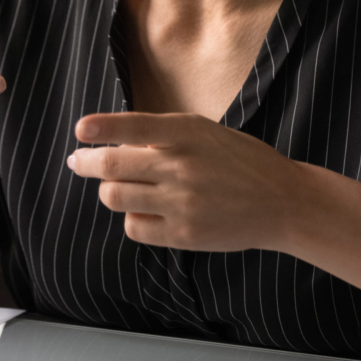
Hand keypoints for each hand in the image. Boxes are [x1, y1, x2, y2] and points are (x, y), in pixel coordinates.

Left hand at [67, 112, 312, 251]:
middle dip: (87, 163)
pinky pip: (134, 227)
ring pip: (116, 197)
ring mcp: (181, 203)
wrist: (282, 202)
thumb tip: (115, 144)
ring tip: (118, 186)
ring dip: (109, 190)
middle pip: (113, 166)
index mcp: (188, 132)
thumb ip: (165, 136)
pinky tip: (144, 209)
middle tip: (78, 161)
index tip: (81, 130)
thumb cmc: (241, 161)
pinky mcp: (183, 234)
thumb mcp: (206, 133)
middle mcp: (182, 166)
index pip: (134, 126)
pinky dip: (131, 217)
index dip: (103, 127)